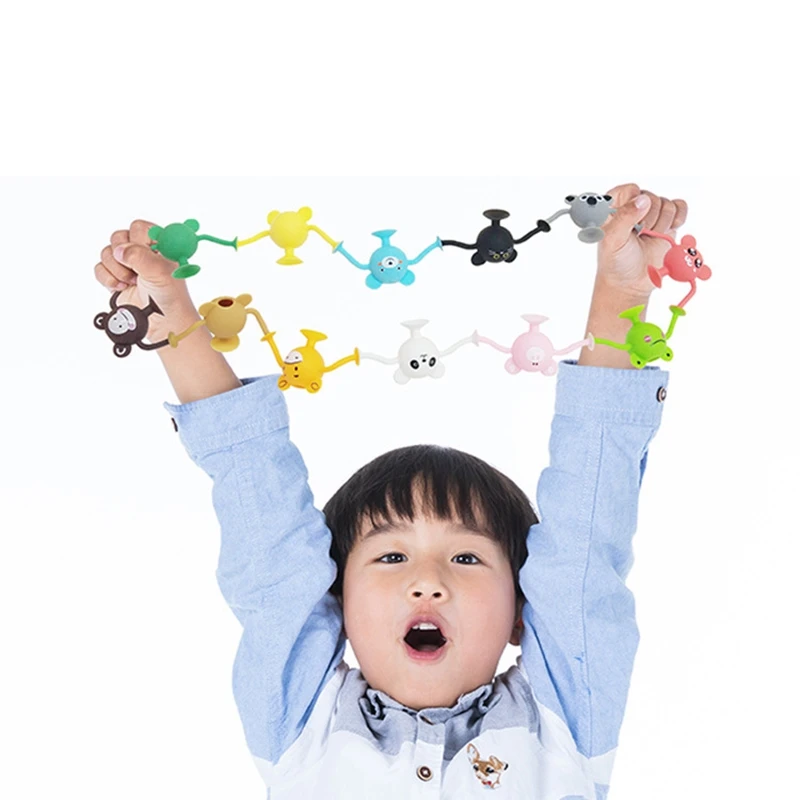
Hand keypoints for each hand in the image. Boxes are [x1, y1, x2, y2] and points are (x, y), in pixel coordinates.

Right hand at [93, 220, 197, 341]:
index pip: (139, 227)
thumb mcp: (160, 272)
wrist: (162, 322)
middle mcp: (142, 251)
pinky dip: (108, 279)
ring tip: (132, 282)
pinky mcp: (115, 277)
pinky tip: (122, 287)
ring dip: (117, 270)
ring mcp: (127, 264)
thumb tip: (120, 250)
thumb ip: (140, 256)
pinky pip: (99, 268)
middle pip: (118, 237)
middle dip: (124, 256)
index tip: (145, 257)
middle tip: (136, 272)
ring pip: (107, 253)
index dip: (138, 241)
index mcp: (158, 244)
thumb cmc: (170, 297)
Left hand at [598, 183, 688, 300]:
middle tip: (640, 235)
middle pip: (651, 196)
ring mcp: (651, 216)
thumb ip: (624, 218)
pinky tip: (667, 231)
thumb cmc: (616, 263)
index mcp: (614, 209)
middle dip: (649, 218)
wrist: (632, 283)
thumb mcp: (613, 241)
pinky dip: (678, 218)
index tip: (632, 221)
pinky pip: (680, 207)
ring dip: (661, 224)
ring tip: (650, 237)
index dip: (634, 204)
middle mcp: (633, 209)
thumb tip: (642, 200)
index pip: (628, 190)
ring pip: (666, 203)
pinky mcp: (667, 223)